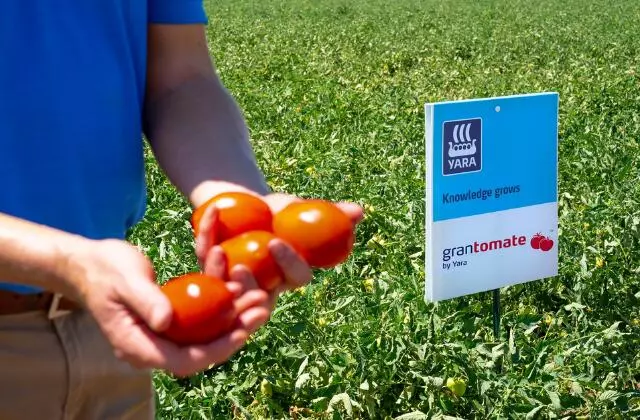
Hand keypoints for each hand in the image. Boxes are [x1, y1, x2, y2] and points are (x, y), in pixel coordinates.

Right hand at [67, 238, 270, 376]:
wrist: (89, 263)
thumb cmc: (104, 269)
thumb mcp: (126, 280)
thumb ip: (146, 301)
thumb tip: (166, 321)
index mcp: (138, 347)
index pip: (184, 361)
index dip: (215, 350)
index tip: (241, 332)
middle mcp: (152, 347)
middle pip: (201, 351)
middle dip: (235, 333)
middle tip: (262, 310)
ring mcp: (160, 336)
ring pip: (204, 337)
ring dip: (233, 320)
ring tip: (260, 299)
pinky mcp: (167, 322)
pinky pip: (199, 322)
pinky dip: (220, 309)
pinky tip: (239, 290)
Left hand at [194, 192, 363, 304]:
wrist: (242, 203)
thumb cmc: (276, 212)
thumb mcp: (300, 209)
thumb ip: (330, 212)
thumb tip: (360, 210)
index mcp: (289, 275)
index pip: (296, 277)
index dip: (289, 263)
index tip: (277, 242)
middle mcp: (262, 285)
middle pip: (258, 295)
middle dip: (249, 286)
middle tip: (241, 268)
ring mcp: (232, 280)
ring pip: (226, 286)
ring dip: (220, 271)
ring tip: (219, 252)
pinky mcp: (208, 267)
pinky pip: (204, 256)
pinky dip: (206, 233)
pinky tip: (210, 215)